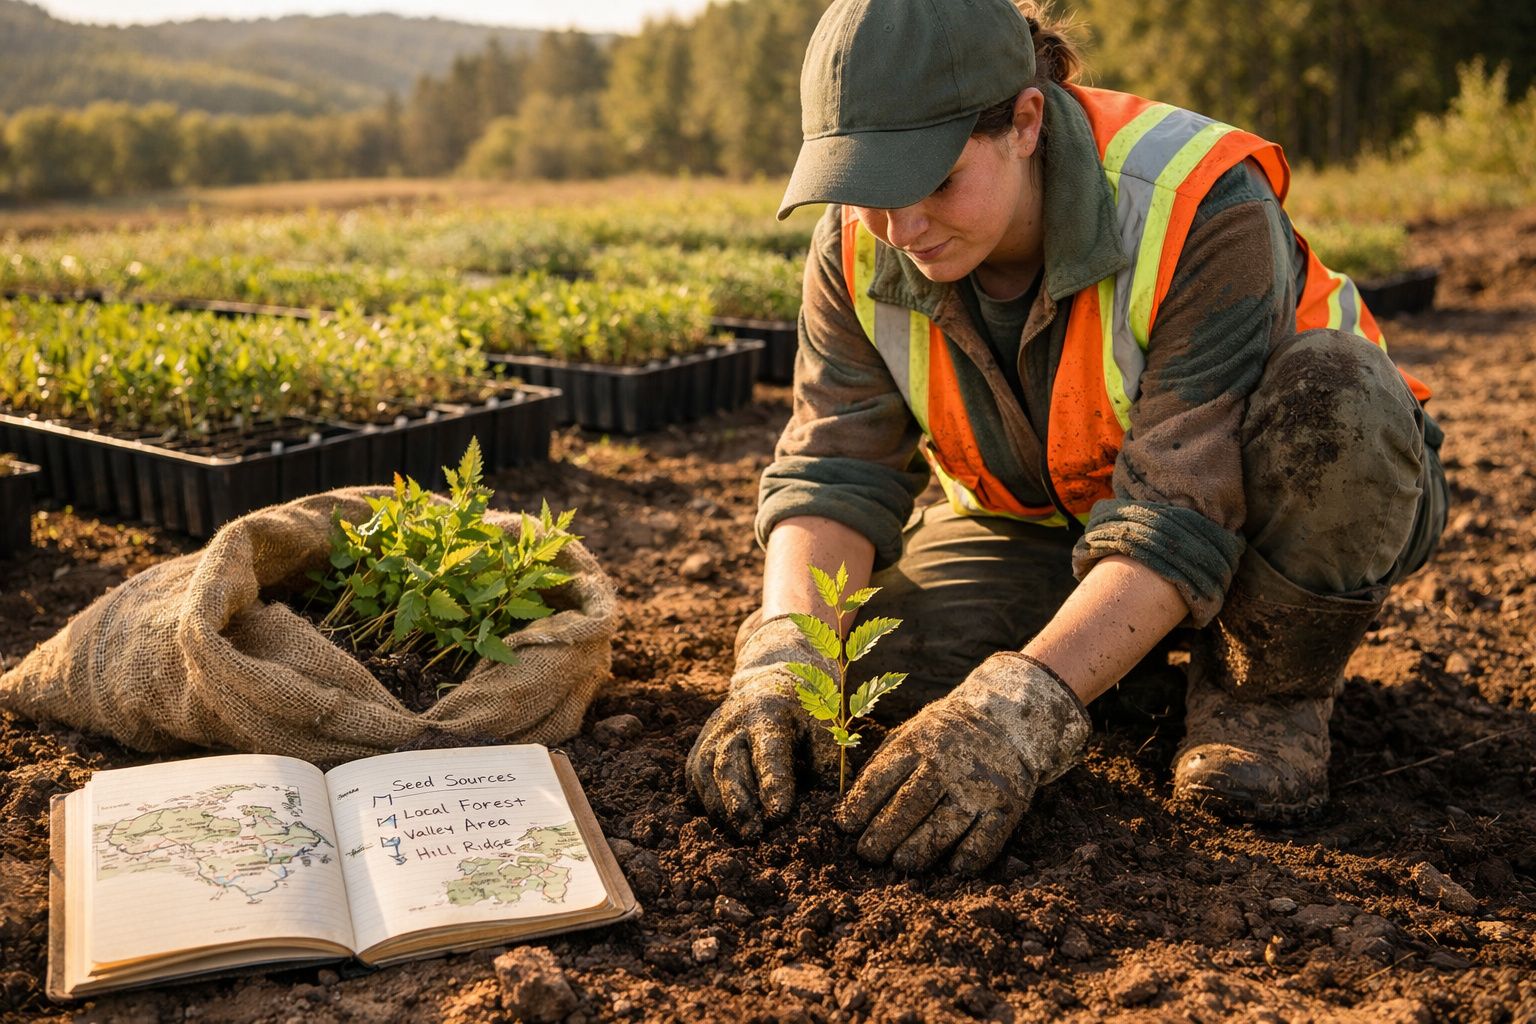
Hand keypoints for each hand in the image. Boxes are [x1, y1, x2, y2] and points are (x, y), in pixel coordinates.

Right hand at [687, 615, 835, 837]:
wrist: (768, 680)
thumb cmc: (802, 709)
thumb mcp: (823, 725)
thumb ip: (828, 761)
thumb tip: (831, 801)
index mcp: (767, 711)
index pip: (767, 750)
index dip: (772, 782)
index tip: (778, 813)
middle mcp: (732, 721)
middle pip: (728, 764)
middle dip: (739, 802)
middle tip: (755, 833)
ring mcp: (712, 734)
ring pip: (706, 774)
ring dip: (722, 807)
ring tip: (742, 832)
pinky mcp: (699, 747)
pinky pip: (694, 778)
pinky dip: (705, 801)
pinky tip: (724, 820)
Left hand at [836, 652, 1090, 872]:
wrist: (1010, 719)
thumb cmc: (947, 734)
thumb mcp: (913, 731)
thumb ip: (884, 762)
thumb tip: (851, 804)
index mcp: (917, 743)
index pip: (881, 779)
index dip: (859, 806)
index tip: (845, 827)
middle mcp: (947, 763)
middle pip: (908, 807)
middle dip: (882, 836)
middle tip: (867, 855)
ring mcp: (978, 786)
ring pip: (943, 827)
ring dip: (917, 852)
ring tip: (900, 864)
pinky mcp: (1007, 806)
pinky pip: (986, 841)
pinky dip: (968, 858)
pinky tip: (951, 868)